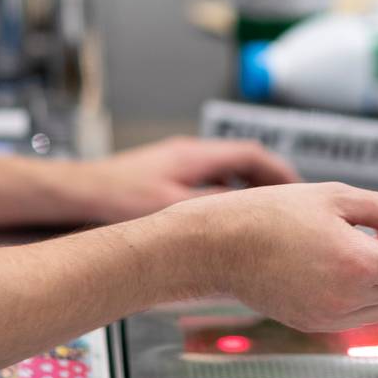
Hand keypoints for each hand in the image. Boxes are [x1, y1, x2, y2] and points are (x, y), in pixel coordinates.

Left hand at [71, 136, 299, 222]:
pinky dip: (224, 200)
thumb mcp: (175, 207)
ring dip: (247, 191)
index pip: (254, 155)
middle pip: (243, 162)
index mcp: (196, 156)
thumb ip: (217, 208)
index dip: (282, 172)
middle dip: (270, 182)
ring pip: (224, 174)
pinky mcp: (161, 179)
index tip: (301, 189)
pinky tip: (223, 222)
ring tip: (264, 214)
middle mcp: (188, 155)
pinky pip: (206, 185)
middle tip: (290, 203)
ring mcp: (174, 165)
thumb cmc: (116, 197)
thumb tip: (254, 211)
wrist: (76, 194)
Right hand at [169, 182, 377, 331]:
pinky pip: (357, 315)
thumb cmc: (271, 214)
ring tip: (357, 245)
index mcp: (359, 264)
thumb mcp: (337, 197)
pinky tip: (338, 264)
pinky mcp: (314, 325)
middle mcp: (348, 299)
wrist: (219, 246)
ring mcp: (330, 317)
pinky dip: (361, 293)